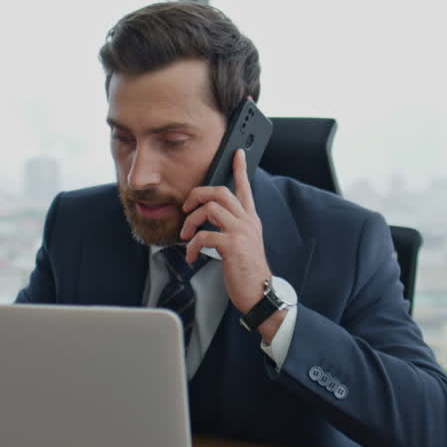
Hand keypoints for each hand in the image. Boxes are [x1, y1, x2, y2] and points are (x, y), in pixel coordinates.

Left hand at [179, 149, 271, 317]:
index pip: (245, 187)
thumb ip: (230, 229)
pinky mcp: (232, 245)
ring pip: (210, 208)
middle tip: (187, 207)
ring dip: (191, 221)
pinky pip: (204, 235)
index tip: (237, 153)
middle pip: (220, 191)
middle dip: (197, 195)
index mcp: (249, 220)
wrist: (260, 293)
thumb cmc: (247, 271)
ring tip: (186, 236)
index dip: (240, 168)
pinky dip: (192, 246)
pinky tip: (192, 256)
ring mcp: (240, 232)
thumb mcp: (242, 244)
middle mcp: (247, 221)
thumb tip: (208, 222)